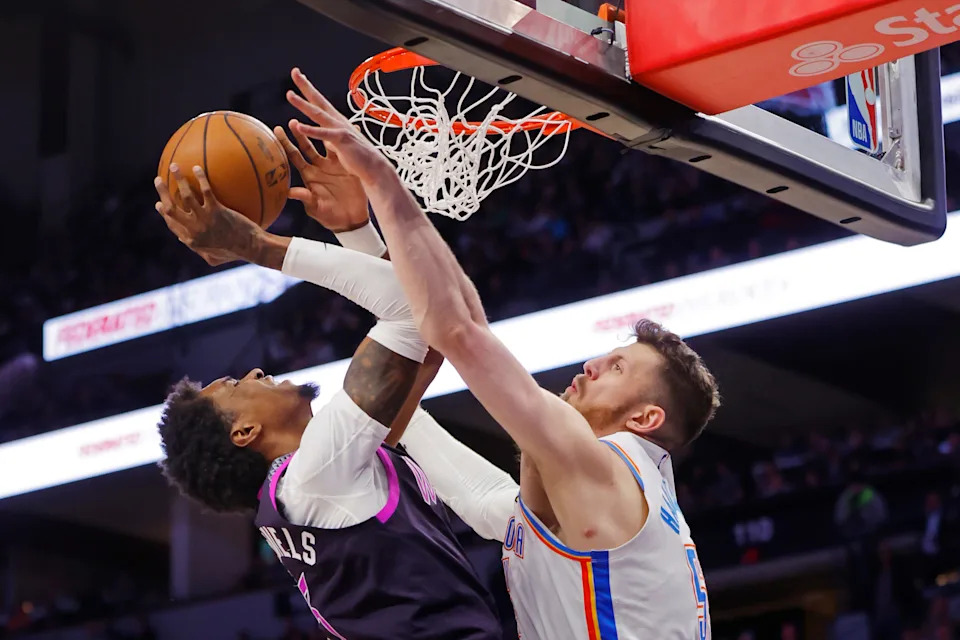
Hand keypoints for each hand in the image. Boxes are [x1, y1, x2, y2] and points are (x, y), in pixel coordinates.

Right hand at [154, 165, 264, 265]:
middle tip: (158, 180)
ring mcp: (205, 220)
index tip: (159, 203)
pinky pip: (205, 191)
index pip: (172, 224)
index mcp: (191, 240)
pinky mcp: (217, 211)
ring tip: (174, 166)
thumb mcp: (214, 258)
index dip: (163, 213)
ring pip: (185, 197)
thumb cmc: (236, 253)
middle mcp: (194, 230)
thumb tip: (186, 241)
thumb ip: (199, 250)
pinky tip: (197, 167)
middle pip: (170, 209)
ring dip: (178, 180)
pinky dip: (200, 178)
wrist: (251, 248)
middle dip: (162, 193)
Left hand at [274, 121, 369, 232]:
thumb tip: (289, 192)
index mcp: (309, 175)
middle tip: (291, 121)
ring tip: (317, 117)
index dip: (285, 143)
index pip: (294, 156)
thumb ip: (305, 198)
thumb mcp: (316, 207)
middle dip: (299, 133)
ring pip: (325, 144)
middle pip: (307, 146)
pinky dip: (346, 139)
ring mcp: (333, 166)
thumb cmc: (330, 216)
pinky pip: (344, 150)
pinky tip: (347, 127)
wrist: (351, 220)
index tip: (277, 130)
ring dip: (321, 132)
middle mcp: (319, 167)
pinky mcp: (346, 167)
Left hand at [286, 67, 392, 185]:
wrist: (375, 169)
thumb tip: (329, 141)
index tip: (300, 78)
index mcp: (337, 123)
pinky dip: (311, 130)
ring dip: (303, 104)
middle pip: (319, 101)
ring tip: (290, 95)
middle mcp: (338, 122)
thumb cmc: (360, 160)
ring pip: (318, 114)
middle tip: (295, 72)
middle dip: (306, 86)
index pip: (321, 104)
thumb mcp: (342, 147)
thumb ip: (333, 141)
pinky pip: (323, 134)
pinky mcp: (341, 140)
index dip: (310, 91)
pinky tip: (298, 126)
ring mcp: (340, 129)